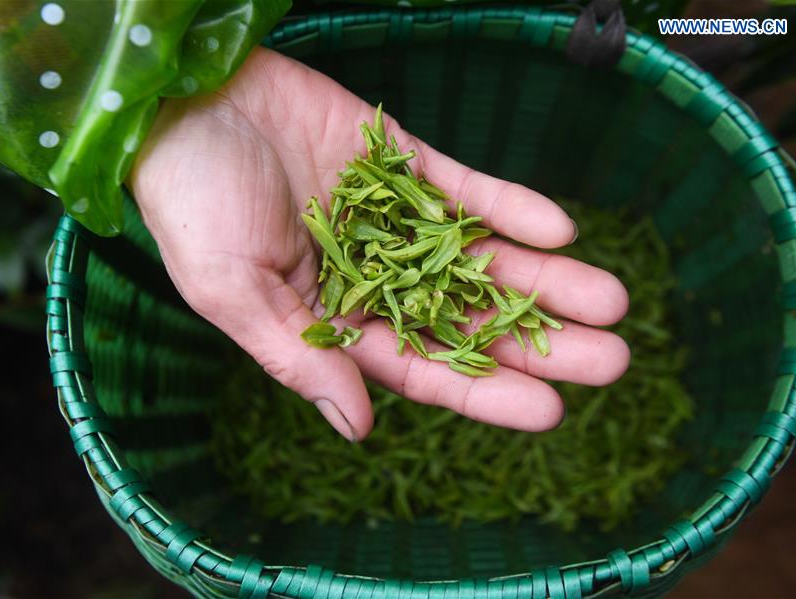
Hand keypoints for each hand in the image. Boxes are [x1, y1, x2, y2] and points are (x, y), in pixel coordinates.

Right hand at [129, 48, 629, 440]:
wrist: (181, 102)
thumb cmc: (188, 203)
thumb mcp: (230, 291)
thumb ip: (296, 356)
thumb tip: (358, 427)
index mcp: (331, 319)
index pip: (420, 366)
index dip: (485, 391)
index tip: (552, 411)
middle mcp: (372, 275)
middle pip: (468, 317)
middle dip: (538, 341)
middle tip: (613, 361)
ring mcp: (392, 217)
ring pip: (480, 256)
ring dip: (545, 278)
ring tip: (614, 300)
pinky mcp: (400, 159)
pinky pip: (463, 188)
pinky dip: (509, 207)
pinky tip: (561, 229)